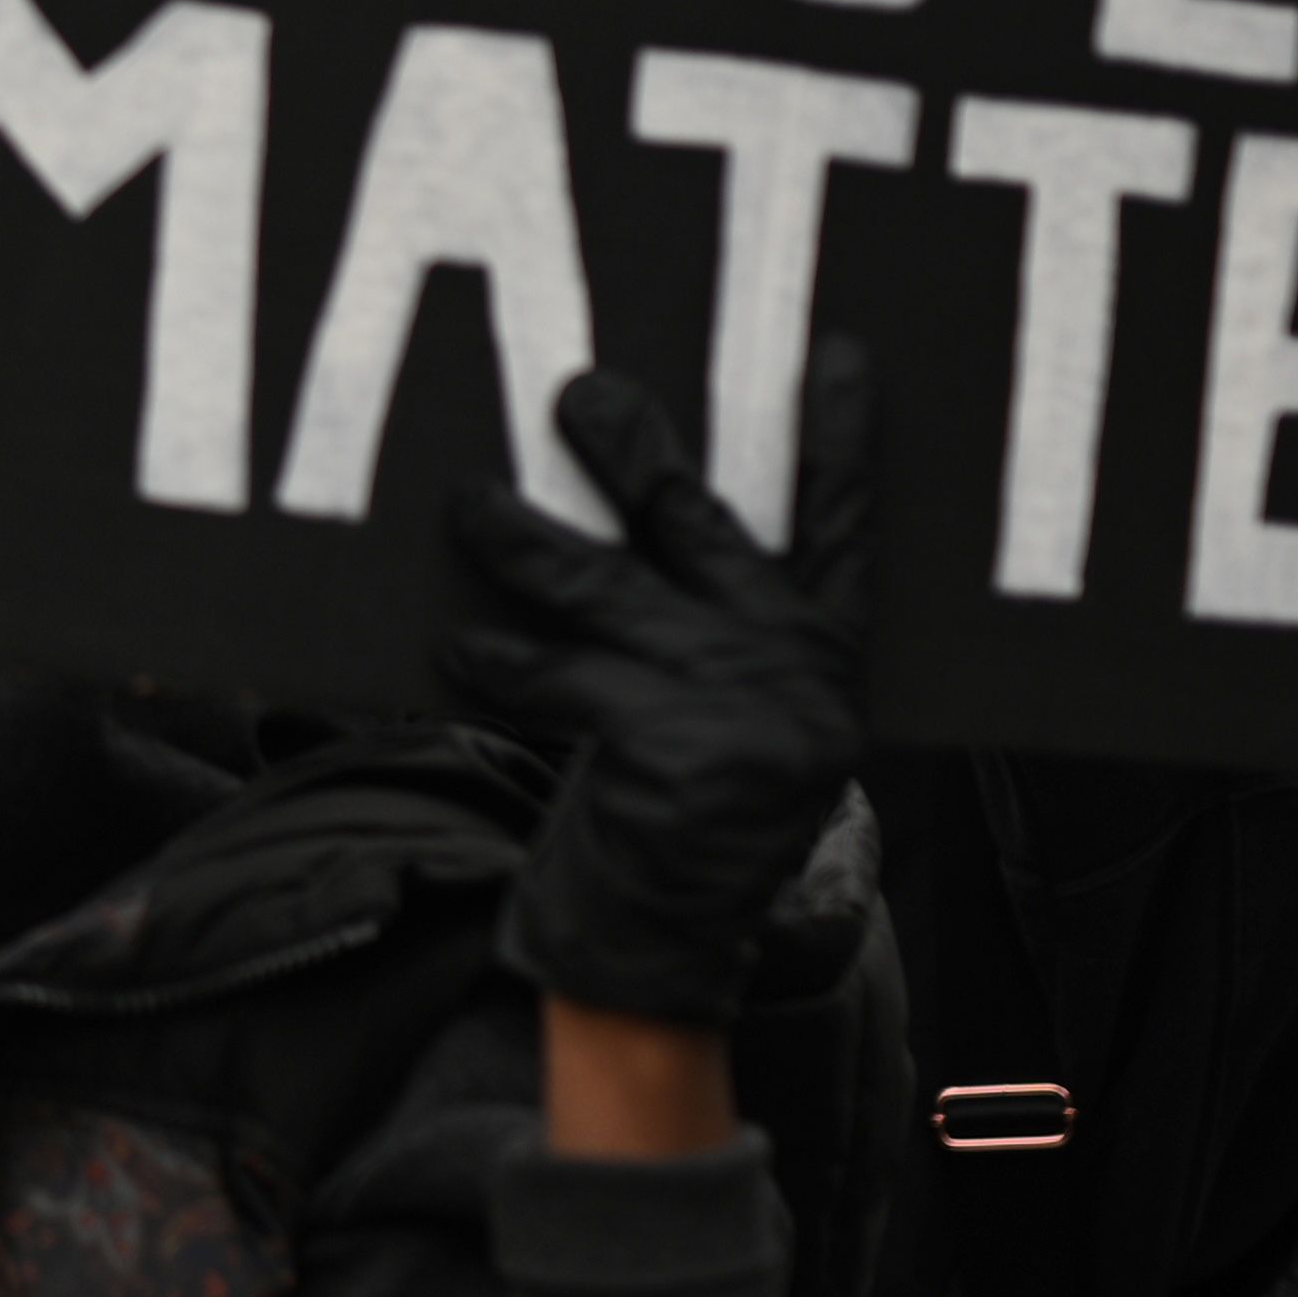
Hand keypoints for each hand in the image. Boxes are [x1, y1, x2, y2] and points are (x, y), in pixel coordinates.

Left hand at [449, 344, 872, 1028]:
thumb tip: (634, 491)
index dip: (840, 438)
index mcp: (823, 652)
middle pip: (698, 521)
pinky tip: (457, 649)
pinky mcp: (666, 751)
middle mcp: (791, 672)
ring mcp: (732, 710)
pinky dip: (497, 662)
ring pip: (600, 585)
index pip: (839, 525)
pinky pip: (555, 676)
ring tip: (469, 502)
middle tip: (578, 392)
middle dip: (629, 448)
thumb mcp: (732, 711)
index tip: (839, 352)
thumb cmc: (681, 799)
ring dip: (521, 537)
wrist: (667, 944)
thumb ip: (714, 620)